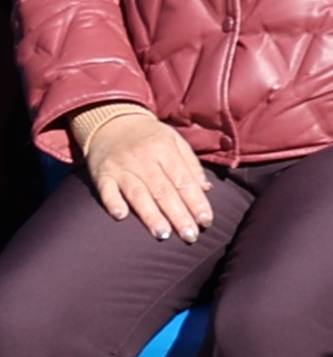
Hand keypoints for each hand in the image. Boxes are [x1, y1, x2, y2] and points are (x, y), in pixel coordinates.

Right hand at [69, 102, 208, 236]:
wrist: (111, 120)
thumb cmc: (149, 136)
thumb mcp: (175, 141)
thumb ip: (191, 164)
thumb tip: (207, 189)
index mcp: (166, 151)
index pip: (184, 180)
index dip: (196, 202)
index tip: (206, 221)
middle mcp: (144, 159)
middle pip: (164, 191)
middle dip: (179, 215)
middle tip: (190, 236)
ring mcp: (122, 167)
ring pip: (138, 193)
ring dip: (150, 215)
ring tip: (163, 234)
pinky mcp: (101, 174)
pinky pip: (106, 190)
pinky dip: (113, 202)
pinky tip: (121, 216)